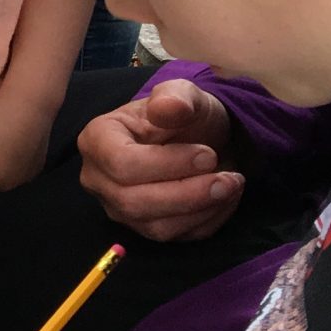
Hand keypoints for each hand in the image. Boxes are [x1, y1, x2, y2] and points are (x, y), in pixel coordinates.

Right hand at [78, 78, 243, 240]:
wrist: (198, 138)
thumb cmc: (183, 114)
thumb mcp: (183, 94)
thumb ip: (175, 96)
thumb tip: (168, 108)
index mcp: (97, 140)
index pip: (121, 164)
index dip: (167, 164)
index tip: (207, 154)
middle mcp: (99, 180)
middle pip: (134, 202)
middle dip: (188, 194)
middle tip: (229, 179)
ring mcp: (120, 209)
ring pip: (156, 227)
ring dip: (202, 210)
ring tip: (233, 184)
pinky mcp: (145, 229)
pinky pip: (177, 237)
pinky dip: (209, 220)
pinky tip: (227, 198)